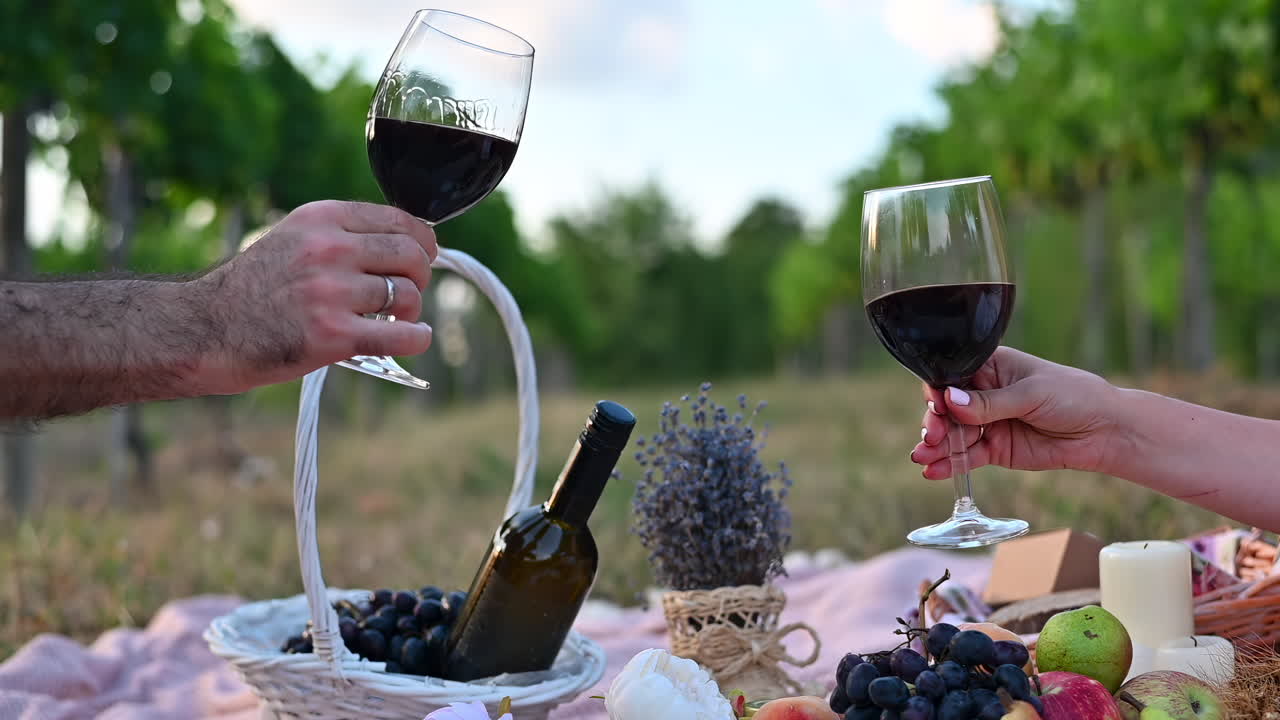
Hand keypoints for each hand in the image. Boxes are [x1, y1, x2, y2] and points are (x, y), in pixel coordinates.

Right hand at [193, 200, 437, 393]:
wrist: (204, 329)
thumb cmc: (252, 289)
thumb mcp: (292, 240)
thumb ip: (342, 237)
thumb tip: (406, 245)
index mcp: (321, 219)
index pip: (399, 220)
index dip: (422, 242)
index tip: (423, 256)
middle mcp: (328, 249)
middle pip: (411, 255)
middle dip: (420, 275)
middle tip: (408, 291)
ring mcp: (331, 292)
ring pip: (408, 295)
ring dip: (410, 311)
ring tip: (391, 319)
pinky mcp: (334, 335)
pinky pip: (402, 336)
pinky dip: (417, 338)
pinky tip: (415, 338)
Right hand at [909, 347, 1121, 478]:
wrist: (1106, 431)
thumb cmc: (1074, 396)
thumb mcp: (1030, 394)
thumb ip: (989, 402)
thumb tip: (950, 399)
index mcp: (991, 367)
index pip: (953, 376)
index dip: (939, 391)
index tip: (936, 406)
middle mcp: (984, 394)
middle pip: (947, 409)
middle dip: (936, 423)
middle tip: (931, 437)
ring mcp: (989, 423)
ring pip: (953, 435)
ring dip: (936, 447)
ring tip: (922, 458)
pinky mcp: (996, 449)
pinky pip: (967, 457)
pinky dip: (950, 465)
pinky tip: (933, 472)